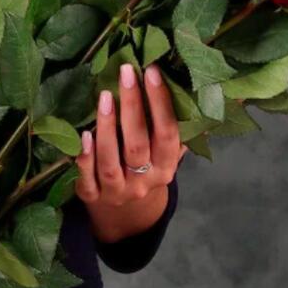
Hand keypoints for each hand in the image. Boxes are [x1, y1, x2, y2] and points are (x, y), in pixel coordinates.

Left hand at [75, 62, 188, 242]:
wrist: (126, 216)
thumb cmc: (147, 171)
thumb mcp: (166, 154)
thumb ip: (180, 128)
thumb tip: (203, 88)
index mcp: (166, 168)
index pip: (168, 133)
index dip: (161, 103)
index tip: (152, 72)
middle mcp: (144, 182)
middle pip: (138, 144)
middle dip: (132, 106)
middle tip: (126, 72)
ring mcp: (117, 192)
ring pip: (111, 161)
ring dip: (107, 128)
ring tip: (104, 97)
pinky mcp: (92, 197)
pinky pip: (87, 178)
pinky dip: (85, 157)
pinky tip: (84, 134)